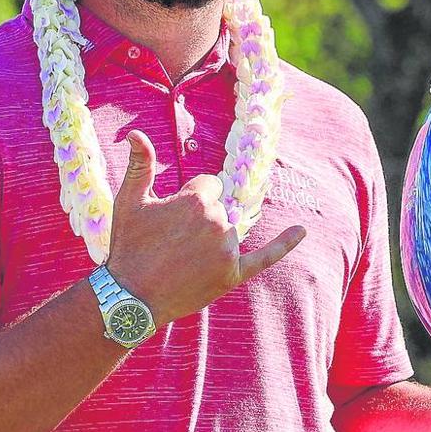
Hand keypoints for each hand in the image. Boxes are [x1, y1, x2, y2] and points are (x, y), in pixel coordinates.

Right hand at [104, 129, 305, 326]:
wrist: (130, 298)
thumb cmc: (128, 246)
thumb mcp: (130, 201)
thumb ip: (140, 164)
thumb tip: (136, 133)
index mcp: (197, 200)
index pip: (209, 185)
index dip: (189, 200)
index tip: (170, 219)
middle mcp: (218, 222)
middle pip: (220, 208)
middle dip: (200, 219)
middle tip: (172, 241)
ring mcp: (228, 250)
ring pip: (230, 230)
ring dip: (213, 238)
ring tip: (182, 257)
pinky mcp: (233, 274)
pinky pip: (265, 256)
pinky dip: (285, 244)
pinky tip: (301, 231)